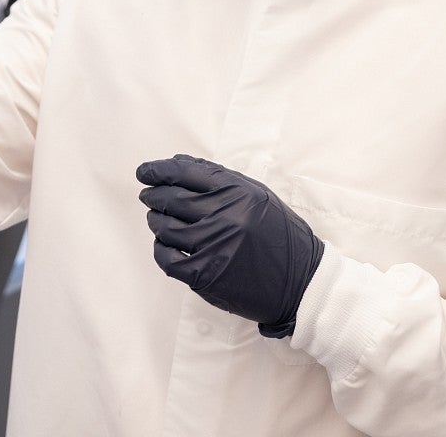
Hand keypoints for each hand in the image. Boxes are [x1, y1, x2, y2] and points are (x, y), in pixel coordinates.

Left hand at [137, 154, 323, 337]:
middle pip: (171, 199)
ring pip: (166, 228)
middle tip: (147, 195)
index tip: (144, 171)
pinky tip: (164, 244)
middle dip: (153, 195)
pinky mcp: (207, 276)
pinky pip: (167, 259)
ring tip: (156, 219)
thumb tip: (177, 163)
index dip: (159, 170)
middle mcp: (226, 216)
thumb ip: (219, 178)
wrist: (301, 283)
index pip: (186, 173)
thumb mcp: (257, 196)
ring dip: (155, 221)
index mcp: (239, 192)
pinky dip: (160, 249)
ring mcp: (215, 247)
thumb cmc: (278, 235)